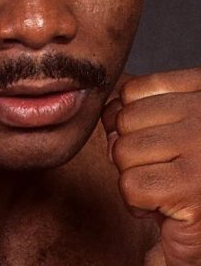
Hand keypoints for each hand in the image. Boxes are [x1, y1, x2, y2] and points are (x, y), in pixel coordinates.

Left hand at [103, 69, 200, 264]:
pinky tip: (166, 207)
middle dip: (130, 152)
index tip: (150, 144)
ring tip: (165, 188)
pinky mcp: (192, 188)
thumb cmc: (193, 179)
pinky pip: (131, 186)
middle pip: (123, 121)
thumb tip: (107, 95)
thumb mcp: (174, 125)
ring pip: (123, 152)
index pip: (131, 90)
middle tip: (161, 172)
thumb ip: (145, 102)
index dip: (125, 121)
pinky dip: (139, 204)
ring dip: (134, 177)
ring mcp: (200, 149)